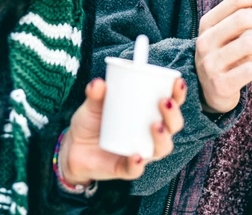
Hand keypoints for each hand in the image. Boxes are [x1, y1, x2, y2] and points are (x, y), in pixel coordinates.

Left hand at [59, 77, 186, 183]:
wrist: (72, 148)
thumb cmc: (91, 122)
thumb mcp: (92, 104)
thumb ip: (95, 93)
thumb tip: (98, 83)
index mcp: (149, 114)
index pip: (171, 104)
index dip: (178, 94)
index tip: (178, 82)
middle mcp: (151, 135)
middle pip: (172, 126)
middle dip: (173, 114)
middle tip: (164, 101)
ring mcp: (141, 152)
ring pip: (161, 149)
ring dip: (163, 138)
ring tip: (156, 125)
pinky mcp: (126, 169)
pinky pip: (136, 169)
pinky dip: (137, 163)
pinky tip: (136, 155)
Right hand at [195, 0, 251, 112]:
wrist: (209, 92)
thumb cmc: (226, 57)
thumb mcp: (228, 35)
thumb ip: (245, 19)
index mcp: (208, 23)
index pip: (236, 0)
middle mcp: (206, 41)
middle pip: (242, 18)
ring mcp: (211, 63)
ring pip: (249, 44)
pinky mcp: (221, 83)